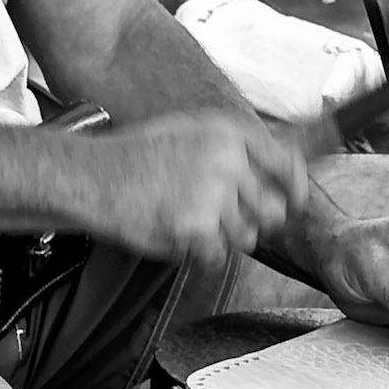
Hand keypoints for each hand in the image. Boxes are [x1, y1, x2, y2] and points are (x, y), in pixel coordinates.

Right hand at [88, 113, 310, 269]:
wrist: (92, 176)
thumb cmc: (137, 156)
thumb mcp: (192, 131)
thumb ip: (236, 149)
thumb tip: (282, 173)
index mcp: (229, 134)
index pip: (286, 164)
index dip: (295, 189)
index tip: (295, 203)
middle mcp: (227, 162)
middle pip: (271, 210)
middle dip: (252, 220)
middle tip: (223, 218)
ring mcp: (212, 195)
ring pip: (245, 238)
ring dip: (222, 238)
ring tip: (188, 221)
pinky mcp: (195, 228)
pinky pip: (216, 257)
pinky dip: (199, 254)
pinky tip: (176, 233)